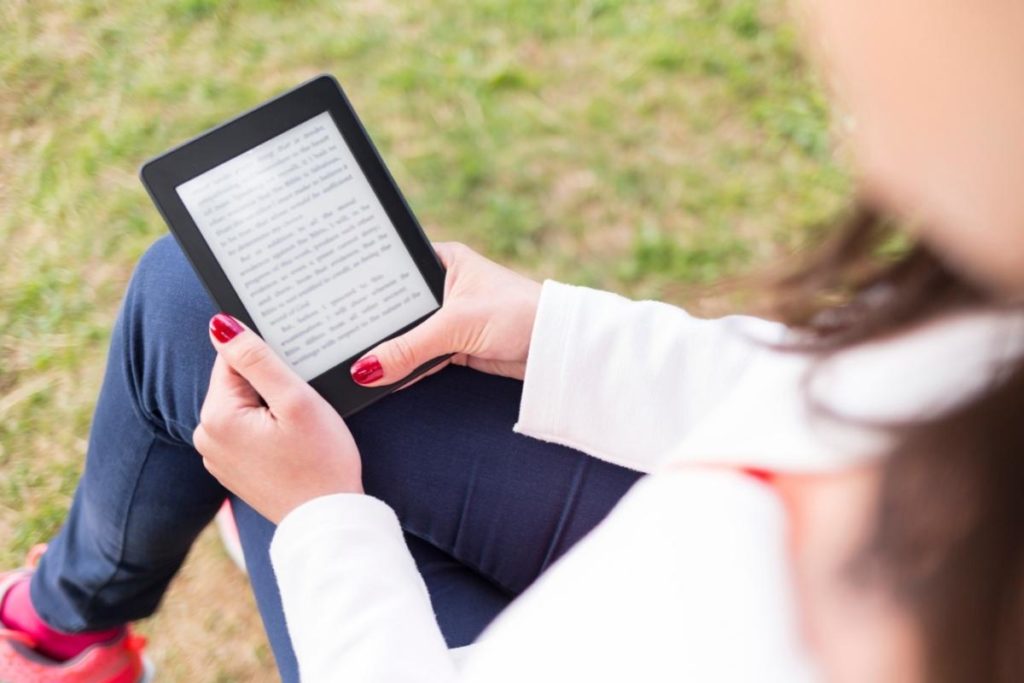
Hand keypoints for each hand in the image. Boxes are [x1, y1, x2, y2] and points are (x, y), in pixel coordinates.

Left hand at [194, 314, 363, 523]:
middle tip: (303, 405)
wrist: (327, 521)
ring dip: (271, 406)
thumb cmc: (320, 461)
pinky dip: (269, 428)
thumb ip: (257, 359)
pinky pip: (247, 431)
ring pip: (244, 406)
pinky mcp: (233, 469)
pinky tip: (293, 443)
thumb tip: (221, 325)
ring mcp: (217, 456)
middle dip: (270, 384)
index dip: (270, 359)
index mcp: (216, 416)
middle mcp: (206, 436)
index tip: (297, 376)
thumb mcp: (295, 400)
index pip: (233, 358)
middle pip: (238, 383)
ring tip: (301, 427)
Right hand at [350, 242, 541, 386]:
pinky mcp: (455, 345)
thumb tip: (365, 369)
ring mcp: (448, 317)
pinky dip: (406, 368)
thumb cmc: (516, 314)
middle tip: (334, 338)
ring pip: (407, 335)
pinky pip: (420, 357)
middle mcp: (441, 285)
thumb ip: (409, 348)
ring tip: (350, 361)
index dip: (364, 287)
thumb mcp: (456, 327)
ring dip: (389, 350)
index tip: (331, 301)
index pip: (391, 272)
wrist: (557, 348)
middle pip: (395, 308)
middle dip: (373, 326)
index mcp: (441, 261)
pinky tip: (381, 377)